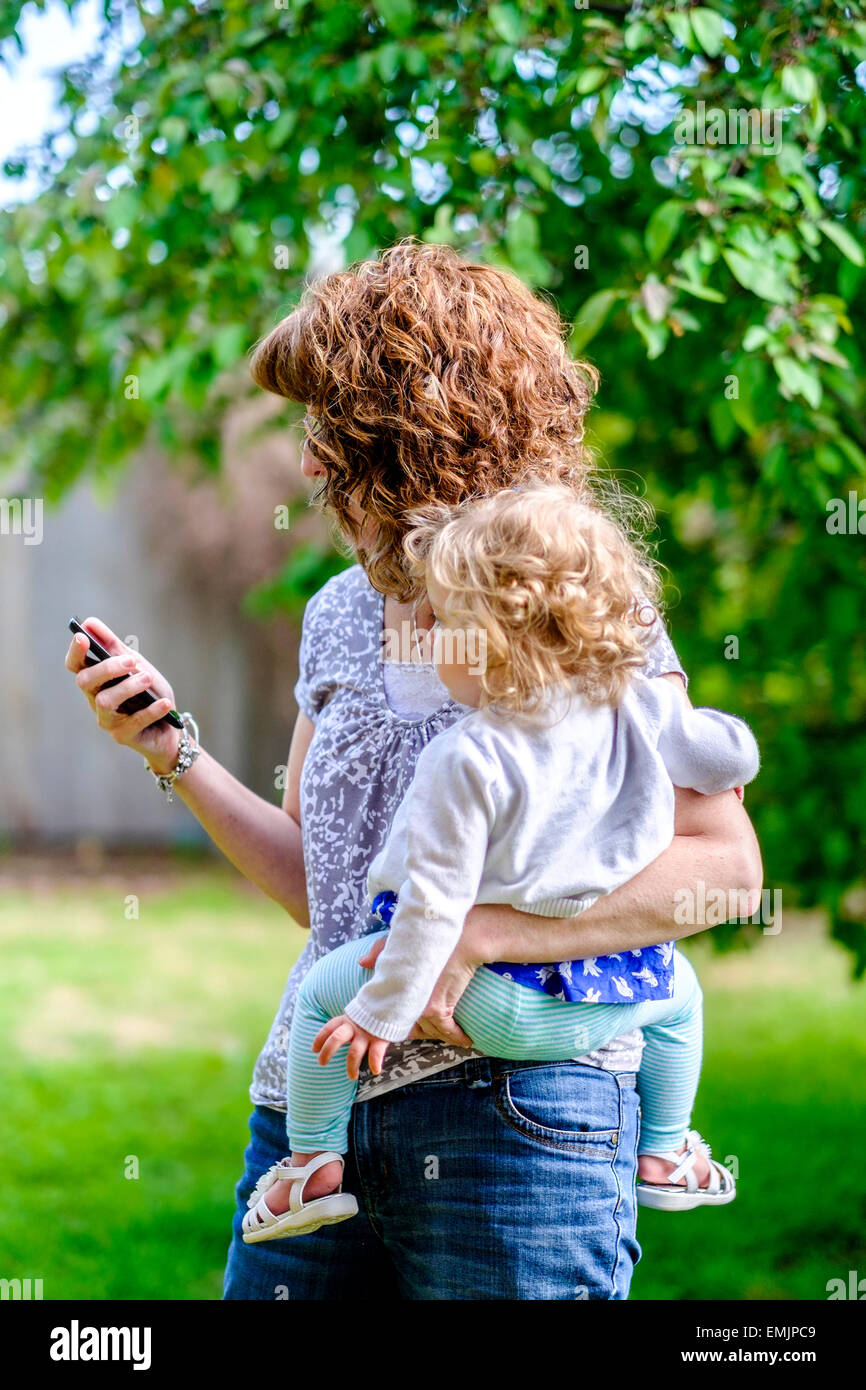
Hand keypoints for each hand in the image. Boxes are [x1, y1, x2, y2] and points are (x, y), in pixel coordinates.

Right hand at [65, 616, 181, 774]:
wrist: (170, 727)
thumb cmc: (149, 693)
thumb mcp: (135, 665)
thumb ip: (113, 645)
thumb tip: (89, 622)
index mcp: (96, 681)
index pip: (75, 665)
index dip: (75, 651)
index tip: (82, 637)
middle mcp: (95, 700)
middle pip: (85, 682)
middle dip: (107, 668)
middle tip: (131, 661)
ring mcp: (107, 720)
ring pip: (104, 702)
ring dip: (128, 688)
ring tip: (147, 679)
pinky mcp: (122, 736)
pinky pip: (134, 722)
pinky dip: (151, 710)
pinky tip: (165, 703)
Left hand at [313, 1014, 390, 1079]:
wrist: (392, 1001)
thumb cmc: (372, 1015)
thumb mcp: (356, 1015)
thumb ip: (348, 1025)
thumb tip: (335, 1038)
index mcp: (346, 1020)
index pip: (329, 1028)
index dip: (320, 1038)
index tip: (314, 1049)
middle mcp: (354, 1027)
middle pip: (336, 1039)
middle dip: (327, 1052)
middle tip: (322, 1062)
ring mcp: (366, 1033)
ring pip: (354, 1052)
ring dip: (351, 1066)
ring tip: (352, 1077)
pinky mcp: (380, 1038)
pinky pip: (376, 1053)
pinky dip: (375, 1062)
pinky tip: (375, 1070)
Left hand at [356, 932, 475, 1045]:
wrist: (460, 942)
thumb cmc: (432, 939)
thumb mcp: (399, 943)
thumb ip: (378, 952)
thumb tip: (362, 962)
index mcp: (395, 988)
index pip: (394, 1016)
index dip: (401, 1024)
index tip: (408, 1029)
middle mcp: (405, 1002)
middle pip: (413, 1027)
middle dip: (424, 1032)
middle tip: (435, 1032)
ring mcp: (421, 1008)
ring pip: (431, 1031)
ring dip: (442, 1036)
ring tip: (452, 1038)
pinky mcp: (439, 1010)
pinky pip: (448, 1031)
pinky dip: (458, 1037)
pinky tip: (466, 1041)